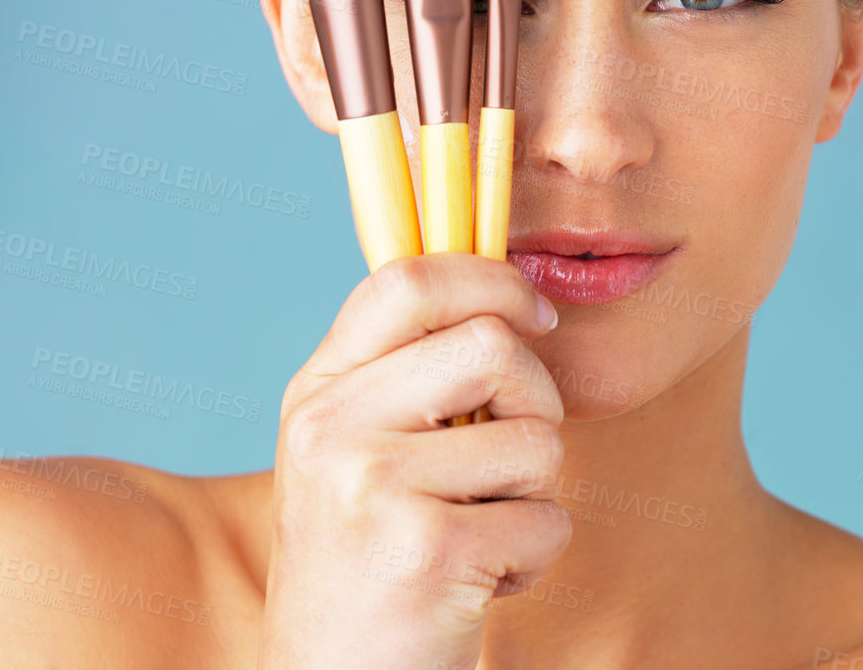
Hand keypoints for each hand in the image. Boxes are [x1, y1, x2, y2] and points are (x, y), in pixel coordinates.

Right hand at [257, 251, 568, 669]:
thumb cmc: (370, 563)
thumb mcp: (356, 450)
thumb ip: (407, 370)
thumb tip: (510, 291)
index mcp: (317, 390)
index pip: (407, 279)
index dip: (491, 279)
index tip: (536, 316)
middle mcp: (330, 428)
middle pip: (491, 343)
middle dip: (536, 400)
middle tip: (510, 460)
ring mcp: (371, 487)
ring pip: (536, 438)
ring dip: (535, 495)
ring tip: (481, 532)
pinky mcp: (424, 551)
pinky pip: (546, 520)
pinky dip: (535, 558)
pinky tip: (480, 582)